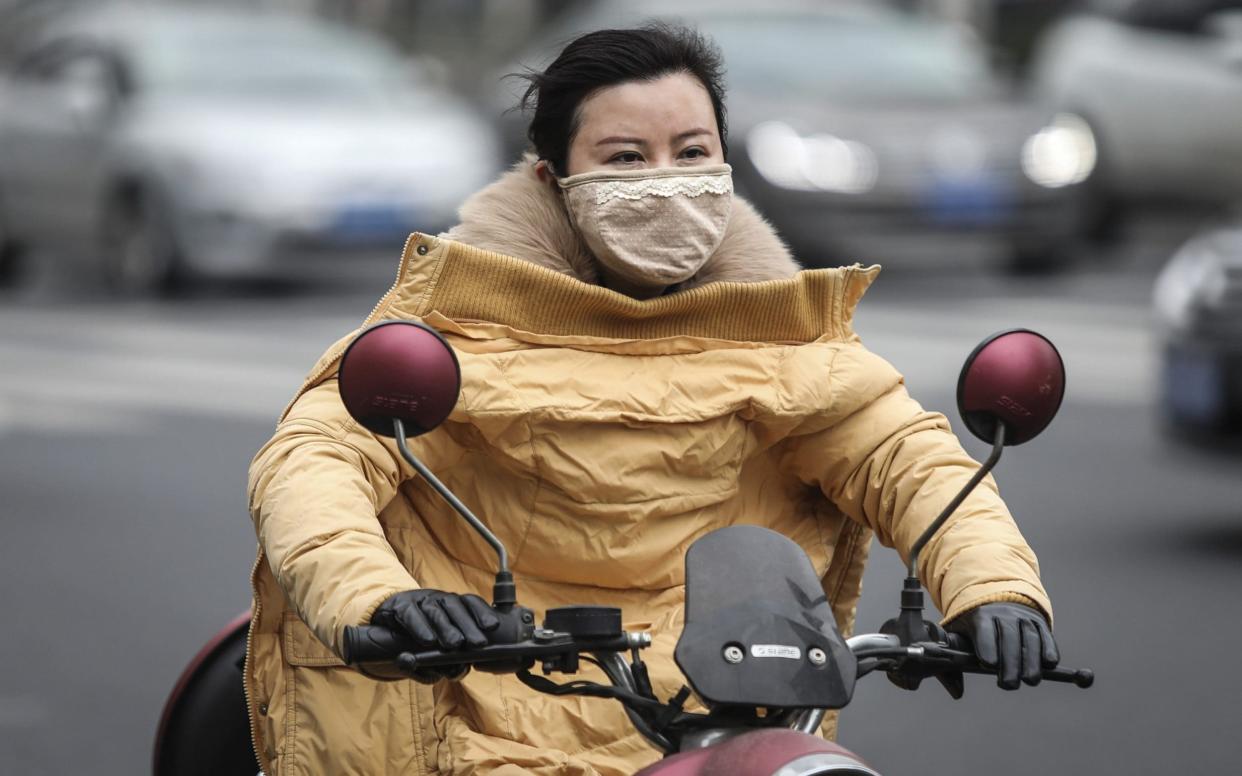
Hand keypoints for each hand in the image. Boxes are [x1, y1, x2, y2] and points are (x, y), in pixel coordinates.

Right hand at [372, 589, 500, 649]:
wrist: (384, 618)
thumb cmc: (417, 632)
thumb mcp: (435, 644)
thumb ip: (446, 657)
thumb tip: (458, 671)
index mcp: (451, 604)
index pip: (470, 603)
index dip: (482, 613)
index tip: (493, 627)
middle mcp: (438, 599)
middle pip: (456, 608)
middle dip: (469, 626)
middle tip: (478, 644)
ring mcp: (419, 601)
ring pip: (435, 611)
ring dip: (446, 628)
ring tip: (455, 645)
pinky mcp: (400, 606)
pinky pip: (410, 615)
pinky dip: (419, 627)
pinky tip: (428, 640)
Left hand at [946, 603, 1058, 689]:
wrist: (995, 603)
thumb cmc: (973, 630)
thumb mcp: (957, 639)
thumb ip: (952, 665)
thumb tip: (957, 694)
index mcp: (979, 616)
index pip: (983, 629)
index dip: (987, 645)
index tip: (989, 665)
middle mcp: (1003, 613)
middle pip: (1009, 636)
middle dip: (1010, 662)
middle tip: (1009, 685)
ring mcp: (1023, 616)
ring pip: (1029, 637)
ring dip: (1032, 660)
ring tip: (1030, 681)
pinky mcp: (1038, 622)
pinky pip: (1045, 635)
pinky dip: (1049, 649)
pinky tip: (1048, 664)